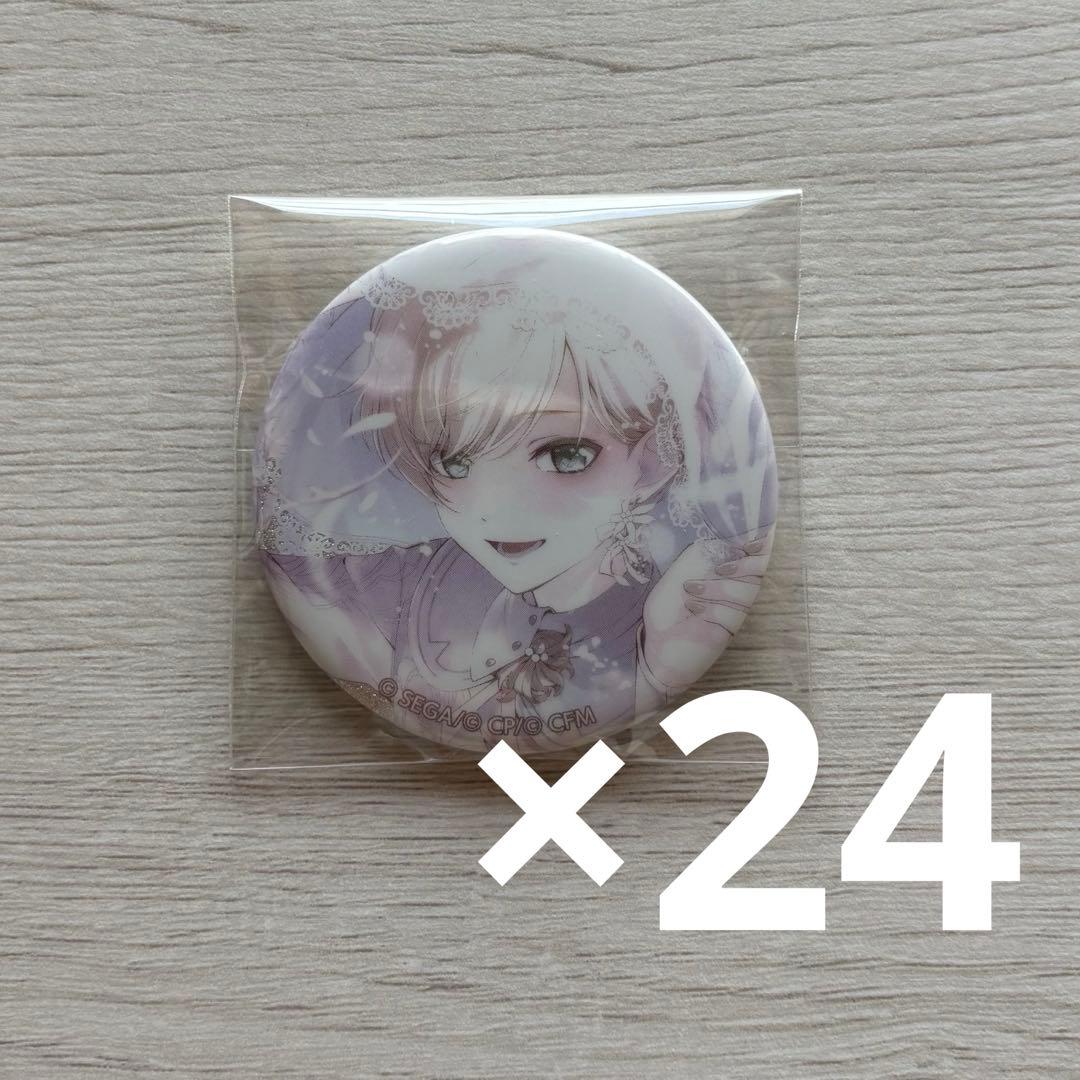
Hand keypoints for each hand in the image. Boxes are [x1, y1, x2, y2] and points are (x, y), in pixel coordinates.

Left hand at [641, 533, 771, 691]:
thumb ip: (698, 557)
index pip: (756, 553)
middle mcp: (735, 591)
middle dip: (744, 565)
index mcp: (726, 572)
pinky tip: (691, 607)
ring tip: (689, 588)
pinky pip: (732, 613)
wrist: (654, 648)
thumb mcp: (677, 576)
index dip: (761, 542)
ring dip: (719, 586)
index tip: (750, 540)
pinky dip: (711, 607)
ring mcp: (734, 612)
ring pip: (747, 591)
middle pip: (760, 571)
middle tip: (720, 566)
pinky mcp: (728, 631)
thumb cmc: (665, 610)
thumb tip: (719, 538)